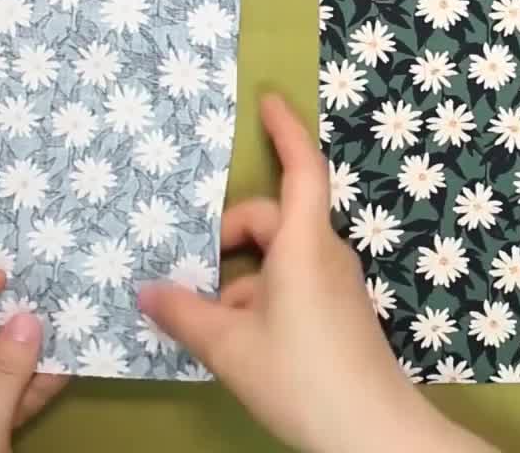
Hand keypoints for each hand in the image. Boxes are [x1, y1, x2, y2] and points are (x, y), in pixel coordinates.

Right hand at [139, 95, 493, 452]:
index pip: (302, 168)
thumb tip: (148, 290)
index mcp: (304, 245)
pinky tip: (235, 341)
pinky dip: (258, 298)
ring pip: (277, 259)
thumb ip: (184, 314)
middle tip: (189, 274)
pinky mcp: (338, 313)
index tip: (268, 100)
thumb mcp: (230, 347)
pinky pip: (291, 285)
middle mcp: (325, 255)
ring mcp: (335, 285)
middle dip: (229, 237)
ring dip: (239, 279)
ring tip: (204, 322)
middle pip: (273, 219)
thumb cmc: (302, 377)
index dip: (286, 130)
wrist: (371, 432)